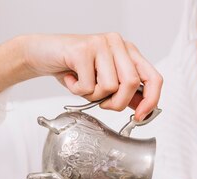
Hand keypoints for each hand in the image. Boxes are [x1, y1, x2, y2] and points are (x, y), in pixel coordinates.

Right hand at [24, 33, 162, 120]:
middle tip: (102, 103)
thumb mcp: (102, 82)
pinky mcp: (83, 50)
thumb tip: (143, 110)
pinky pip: (88, 86)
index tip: (141, 116)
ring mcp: (101, 44)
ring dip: (93, 95)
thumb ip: (124, 93)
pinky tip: (70, 79)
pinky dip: (77, 90)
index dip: (151, 100)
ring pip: (110, 86)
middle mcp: (117, 43)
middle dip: (117, 103)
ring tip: (82, 85)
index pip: (153, 77)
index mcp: (128, 51)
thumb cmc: (73, 68)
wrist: (42, 54)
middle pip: (132, 84)